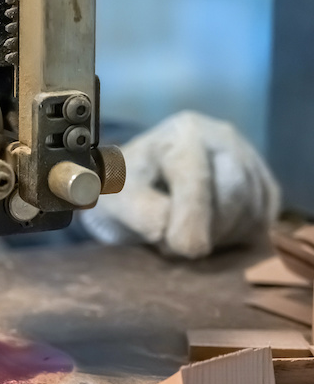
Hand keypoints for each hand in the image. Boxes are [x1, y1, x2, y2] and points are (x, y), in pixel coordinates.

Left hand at [81, 111, 279, 257]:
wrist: (138, 188)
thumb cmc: (124, 190)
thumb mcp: (119, 199)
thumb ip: (142, 212)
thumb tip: (170, 228)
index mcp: (182, 134)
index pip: (197, 177)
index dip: (193, 217)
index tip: (185, 250)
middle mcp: (222, 137)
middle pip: (234, 191)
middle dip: (208, 229)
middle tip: (178, 248)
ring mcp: (248, 158)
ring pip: (254, 208)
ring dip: (223, 237)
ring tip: (188, 240)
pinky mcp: (262, 183)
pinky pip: (264, 218)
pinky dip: (240, 237)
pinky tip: (211, 238)